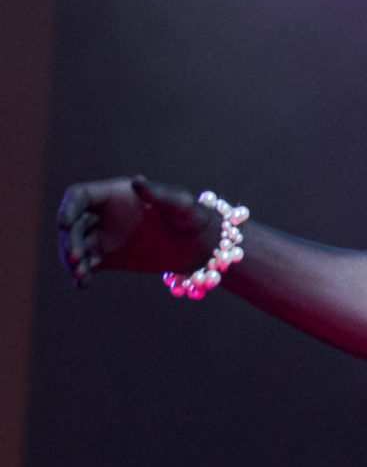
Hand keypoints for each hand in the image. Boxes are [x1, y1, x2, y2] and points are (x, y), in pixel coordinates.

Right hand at [56, 176, 217, 285]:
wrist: (203, 246)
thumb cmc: (194, 217)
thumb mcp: (181, 204)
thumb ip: (159, 194)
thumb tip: (136, 182)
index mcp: (115, 195)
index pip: (80, 196)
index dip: (68, 208)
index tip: (64, 223)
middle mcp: (103, 215)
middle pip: (72, 224)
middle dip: (68, 239)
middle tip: (75, 258)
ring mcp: (104, 237)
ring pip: (76, 246)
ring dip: (72, 261)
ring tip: (80, 275)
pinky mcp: (109, 258)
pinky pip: (88, 265)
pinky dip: (82, 274)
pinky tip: (83, 284)